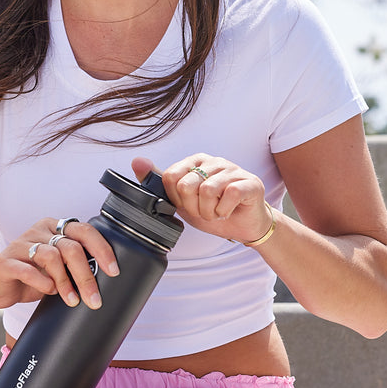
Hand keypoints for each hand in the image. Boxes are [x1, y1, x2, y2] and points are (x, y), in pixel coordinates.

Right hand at [0, 217, 119, 310]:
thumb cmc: (31, 278)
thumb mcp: (58, 270)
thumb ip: (75, 266)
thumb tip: (108, 281)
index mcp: (54, 228)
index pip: (84, 231)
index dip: (102, 249)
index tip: (113, 271)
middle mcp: (38, 231)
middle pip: (70, 247)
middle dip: (86, 275)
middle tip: (94, 299)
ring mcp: (20, 244)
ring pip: (52, 257)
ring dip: (65, 282)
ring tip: (71, 300)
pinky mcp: (4, 261)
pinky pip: (28, 269)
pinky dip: (42, 283)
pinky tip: (48, 291)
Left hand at [133, 154, 274, 245]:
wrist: (244, 226)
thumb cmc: (213, 210)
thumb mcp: (181, 200)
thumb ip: (159, 182)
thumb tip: (137, 161)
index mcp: (195, 161)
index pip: (170, 177)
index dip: (176, 200)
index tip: (189, 205)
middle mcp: (213, 161)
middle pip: (186, 185)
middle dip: (193, 208)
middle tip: (204, 211)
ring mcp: (232, 169)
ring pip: (207, 191)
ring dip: (209, 212)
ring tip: (216, 212)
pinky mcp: (249, 181)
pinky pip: (229, 195)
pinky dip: (224, 211)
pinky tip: (228, 211)